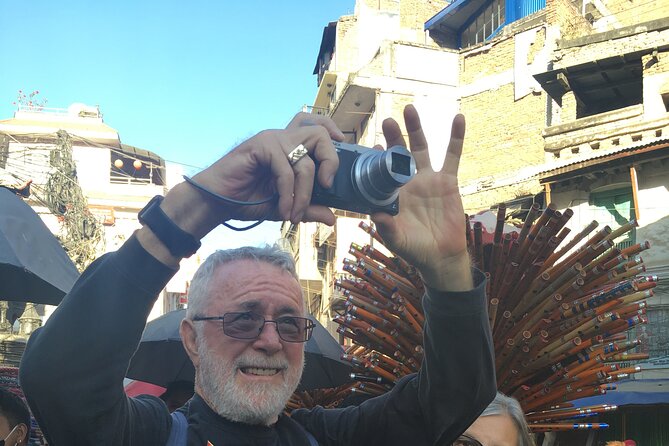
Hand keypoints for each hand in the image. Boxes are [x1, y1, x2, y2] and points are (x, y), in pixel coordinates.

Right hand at [192, 113, 343, 225]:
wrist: (217, 202)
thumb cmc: (249, 200)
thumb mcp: (286, 207)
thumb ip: (309, 209)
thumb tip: (333, 218)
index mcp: (291, 146)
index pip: (318, 127)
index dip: (334, 132)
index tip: (345, 147)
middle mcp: (284, 138)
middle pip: (319, 133)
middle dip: (330, 160)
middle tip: (326, 186)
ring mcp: (271, 139)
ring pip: (305, 159)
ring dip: (305, 191)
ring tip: (295, 214)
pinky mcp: (260, 146)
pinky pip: (285, 169)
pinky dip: (288, 193)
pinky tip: (284, 210)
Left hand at [371, 105, 471, 291]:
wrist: (440, 257)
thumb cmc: (414, 249)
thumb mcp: (397, 240)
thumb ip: (386, 228)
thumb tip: (375, 215)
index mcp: (392, 193)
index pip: (381, 170)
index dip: (377, 158)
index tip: (373, 146)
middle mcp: (408, 181)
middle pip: (399, 152)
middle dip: (394, 136)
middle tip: (388, 120)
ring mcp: (428, 179)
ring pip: (421, 148)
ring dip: (416, 128)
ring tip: (410, 109)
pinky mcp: (448, 181)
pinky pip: (452, 155)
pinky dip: (456, 137)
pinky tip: (458, 118)